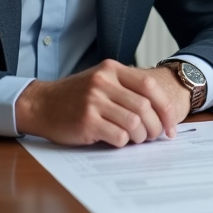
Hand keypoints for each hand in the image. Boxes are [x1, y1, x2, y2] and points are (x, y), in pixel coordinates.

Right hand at [15, 59, 191, 146]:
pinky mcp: (86, 121)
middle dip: (155, 127)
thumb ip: (126, 89)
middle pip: (144, 107)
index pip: (150, 87)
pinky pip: (118, 136)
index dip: (165, 109)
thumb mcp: (100, 81)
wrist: (40, 104)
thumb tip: (160, 112)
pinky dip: (123, 142)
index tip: (171, 126)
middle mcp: (104, 82)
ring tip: (136, 140)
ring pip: (134, 123)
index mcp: (112, 70)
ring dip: (140, 137)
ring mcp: (94, 101)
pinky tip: (117, 141)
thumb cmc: (75, 97)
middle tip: (154, 137)